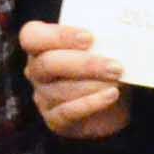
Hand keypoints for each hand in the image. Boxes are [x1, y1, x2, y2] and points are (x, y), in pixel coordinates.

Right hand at [17, 20, 128, 138]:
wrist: (111, 106)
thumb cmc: (102, 69)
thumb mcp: (102, 50)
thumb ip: (103, 40)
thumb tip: (120, 33)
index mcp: (40, 46)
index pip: (32, 36)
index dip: (59, 35)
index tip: (89, 38)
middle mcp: (36, 71)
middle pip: (48, 64)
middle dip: (84, 64)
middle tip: (114, 66)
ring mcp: (42, 97)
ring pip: (60, 90)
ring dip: (93, 84)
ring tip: (117, 81)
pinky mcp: (54, 120)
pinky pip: (68, 112)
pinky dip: (92, 103)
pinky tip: (111, 95)